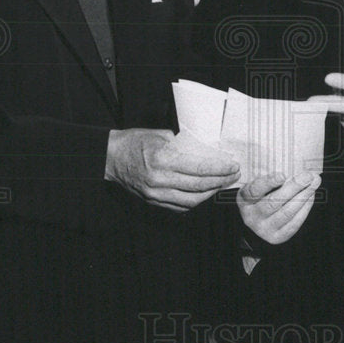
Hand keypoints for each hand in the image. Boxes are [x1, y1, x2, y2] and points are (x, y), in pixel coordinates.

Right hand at [105, 128, 239, 211]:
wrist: (110, 158)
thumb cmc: (135, 142)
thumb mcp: (160, 135)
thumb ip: (183, 143)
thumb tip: (206, 148)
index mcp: (162, 160)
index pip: (199, 168)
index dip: (220, 169)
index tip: (233, 166)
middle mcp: (160, 180)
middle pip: (199, 186)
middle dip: (220, 182)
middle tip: (233, 176)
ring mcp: (155, 194)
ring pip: (191, 201)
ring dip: (209, 194)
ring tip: (221, 185)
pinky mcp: (152, 202)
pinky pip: (179, 207)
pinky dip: (194, 202)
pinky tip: (203, 193)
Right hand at [238, 172, 320, 244]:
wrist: (257, 226)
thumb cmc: (260, 198)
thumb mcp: (258, 188)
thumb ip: (271, 180)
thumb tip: (295, 171)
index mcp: (245, 200)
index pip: (255, 190)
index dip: (268, 182)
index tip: (283, 174)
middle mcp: (252, 216)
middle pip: (274, 202)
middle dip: (294, 187)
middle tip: (308, 175)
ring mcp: (265, 228)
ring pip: (287, 212)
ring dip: (304, 195)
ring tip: (315, 182)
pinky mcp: (278, 236)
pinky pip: (295, 222)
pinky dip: (305, 207)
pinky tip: (311, 195)